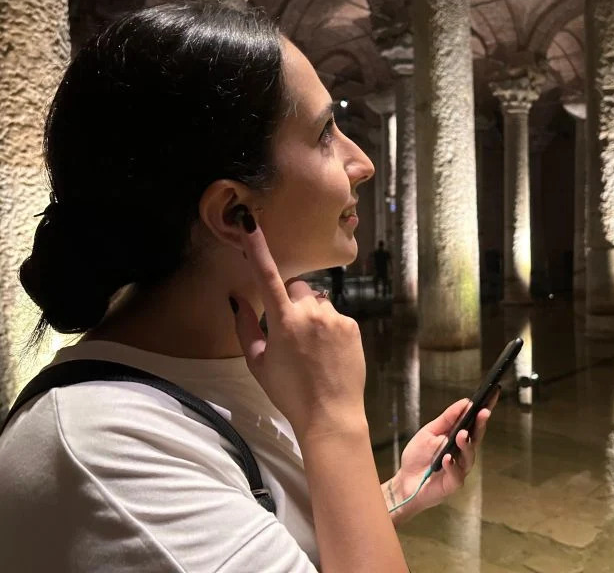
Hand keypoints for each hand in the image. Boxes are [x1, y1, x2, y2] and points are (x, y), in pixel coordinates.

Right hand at [229, 207, 366, 438]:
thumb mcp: (258, 362)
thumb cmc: (288, 392)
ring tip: (310, 348)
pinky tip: (326, 352)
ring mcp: (336, 318)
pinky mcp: (352, 326)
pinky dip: (328, 327)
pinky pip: (335, 316)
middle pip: (297, 287)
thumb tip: (236, 299)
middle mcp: (312, 312)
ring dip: (311, 315)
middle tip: (288, 331)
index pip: (266, 276)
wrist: (331, 415)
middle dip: (290, 300)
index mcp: (284, 321)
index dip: (257, 247)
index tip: (250, 223)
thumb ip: (245, 327)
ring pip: (317, 302)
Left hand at [384, 389, 498, 522]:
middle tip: (483, 412)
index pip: (474, 423)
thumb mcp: (429, 432)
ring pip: (469, 456)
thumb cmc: (418, 456)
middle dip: (480, 424)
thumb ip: (447, 419)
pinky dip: (452, 466)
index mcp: (459, 438)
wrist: (405, 482)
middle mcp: (463, 453)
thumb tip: (465, 402)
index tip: (492, 395)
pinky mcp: (453, 484)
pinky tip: (447, 458)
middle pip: (476, 438)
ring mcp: (460, 469)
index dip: (484, 410)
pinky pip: (456, 475)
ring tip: (461, 435)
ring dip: (466, 444)